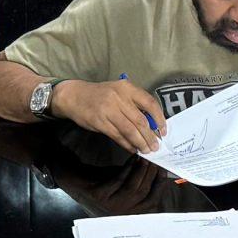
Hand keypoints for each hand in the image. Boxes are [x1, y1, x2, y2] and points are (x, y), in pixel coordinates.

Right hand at [49, 77, 166, 154]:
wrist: (74, 96)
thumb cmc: (101, 95)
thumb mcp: (119, 92)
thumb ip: (134, 104)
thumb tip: (151, 124)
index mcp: (127, 87)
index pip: (149, 103)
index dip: (159, 119)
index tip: (163, 131)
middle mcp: (119, 97)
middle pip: (141, 120)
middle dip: (150, 136)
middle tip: (155, 146)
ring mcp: (108, 110)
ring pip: (130, 130)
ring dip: (140, 142)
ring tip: (146, 150)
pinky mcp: (99, 122)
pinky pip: (118, 136)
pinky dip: (127, 144)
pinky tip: (133, 148)